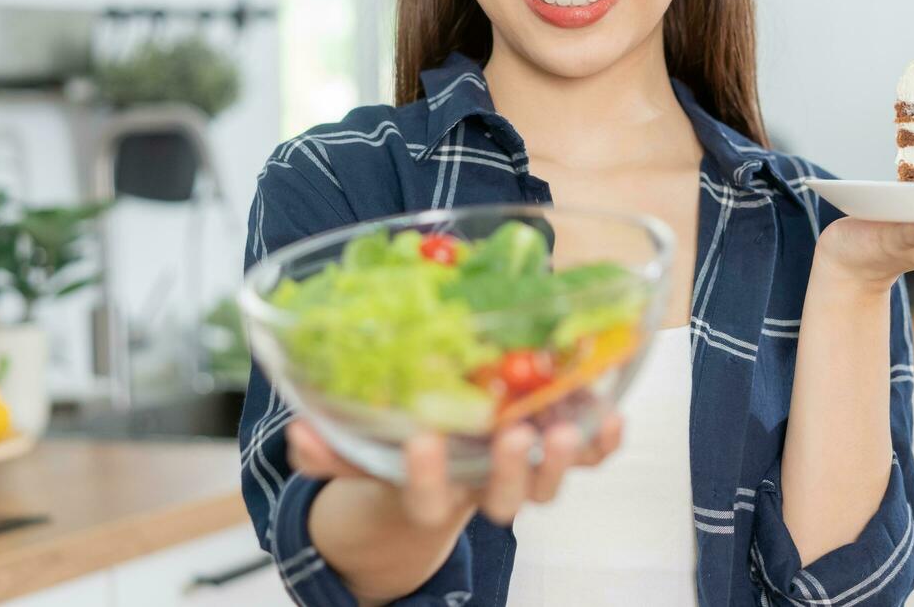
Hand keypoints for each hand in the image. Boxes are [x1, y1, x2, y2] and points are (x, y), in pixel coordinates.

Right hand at [286, 412, 623, 526]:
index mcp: (434, 493)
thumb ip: (333, 450)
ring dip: (562, 461)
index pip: (427, 498)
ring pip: (548, 483)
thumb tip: (300, 433)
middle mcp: (484, 488)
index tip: (421, 443)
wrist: (451, 462)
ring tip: (568, 428)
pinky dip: (603, 441)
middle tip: (512, 435)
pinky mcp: (559, 452)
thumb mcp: (367, 454)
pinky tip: (613, 415)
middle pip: (503, 499)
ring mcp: (525, 473)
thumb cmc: (407, 450)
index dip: (425, 477)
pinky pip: (590, 456)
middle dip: (509, 471)